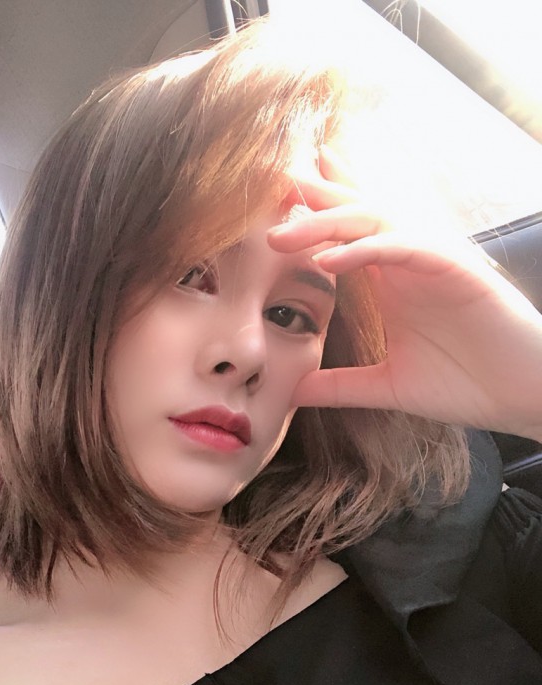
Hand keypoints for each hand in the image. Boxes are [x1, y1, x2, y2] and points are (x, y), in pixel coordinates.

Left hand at [268, 149, 541, 441]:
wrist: (526, 399)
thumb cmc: (468, 385)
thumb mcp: (388, 386)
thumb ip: (341, 385)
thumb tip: (295, 392)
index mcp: (391, 279)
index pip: (348, 232)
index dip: (316, 210)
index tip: (276, 202)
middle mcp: (408, 260)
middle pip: (354, 214)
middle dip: (312, 199)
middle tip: (268, 187)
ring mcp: (432, 259)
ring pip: (373, 221)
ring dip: (326, 223)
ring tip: (281, 235)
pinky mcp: (456, 269)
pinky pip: (403, 248)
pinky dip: (365, 250)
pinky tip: (329, 260)